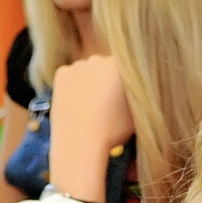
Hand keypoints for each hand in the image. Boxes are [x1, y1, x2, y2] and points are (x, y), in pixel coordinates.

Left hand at [47, 55, 131, 200]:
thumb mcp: (138, 113)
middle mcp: (100, 59)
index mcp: (122, 66)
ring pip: (87, 71)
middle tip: (105, 105)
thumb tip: (139, 87)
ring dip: (90, 83)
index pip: (124, 70)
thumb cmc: (115, 133)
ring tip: (90, 107)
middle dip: (106, 82)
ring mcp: (79, 64)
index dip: (123, 86)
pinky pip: (71, 76)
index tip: (120, 102)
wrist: (81, 143)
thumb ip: (139, 94)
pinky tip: (77, 103)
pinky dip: (73, 86)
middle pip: (105, 67)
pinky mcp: (62, 72)